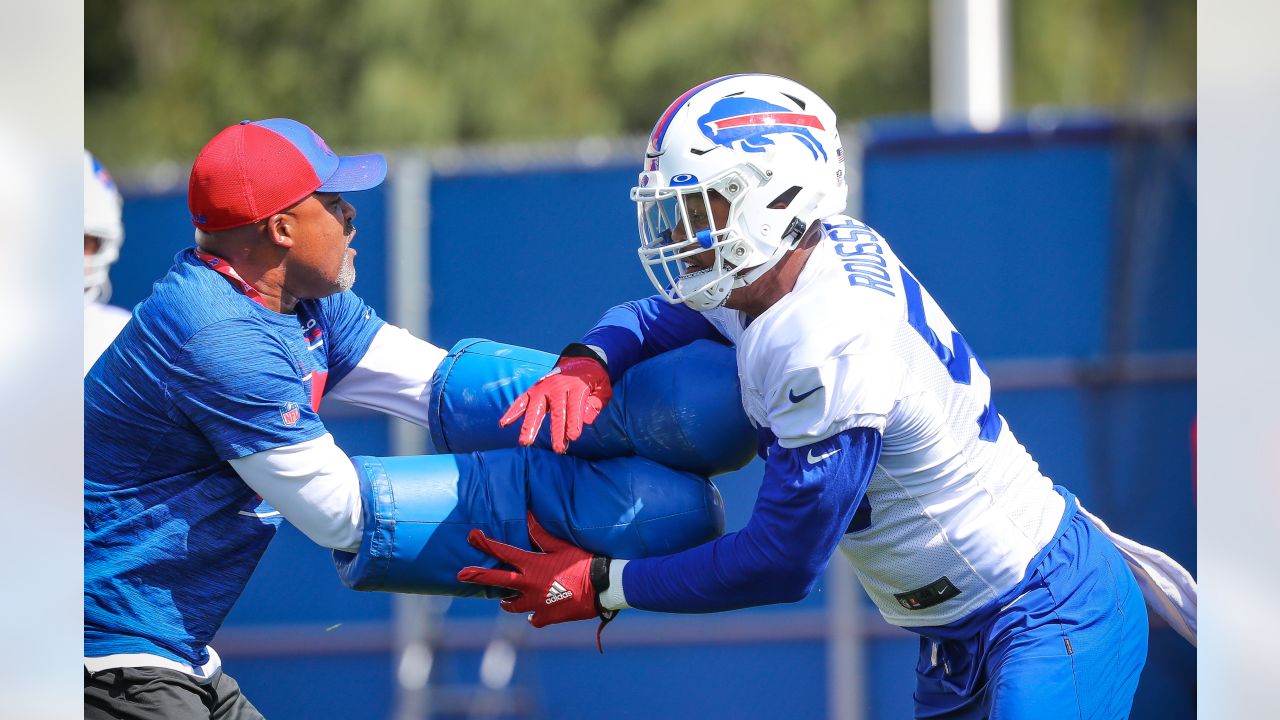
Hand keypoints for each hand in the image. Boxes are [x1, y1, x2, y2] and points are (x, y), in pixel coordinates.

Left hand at [457, 511, 606, 627]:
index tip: (471, 536)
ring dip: (507, 601)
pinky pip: (532, 618)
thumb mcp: (562, 546)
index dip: (485, 543)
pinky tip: (534, 612)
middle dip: (477, 575)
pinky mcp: (546, 617)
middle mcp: (528, 585)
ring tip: (506, 599)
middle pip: (496, 580)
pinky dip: (532, 614)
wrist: (602, 586)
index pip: (503, 551)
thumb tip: (527, 514)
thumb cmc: (583, 562)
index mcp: (531, 565)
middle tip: (460, 574)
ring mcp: (535, 603)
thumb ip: (541, 534)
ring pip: (510, 606)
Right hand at [498, 352, 611, 452]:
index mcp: (577, 387)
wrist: (580, 361)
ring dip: (530, 426)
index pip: (575, 406)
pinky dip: (512, 412)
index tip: (573, 437)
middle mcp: (558, 387)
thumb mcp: (603, 388)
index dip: (574, 422)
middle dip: (556, 431)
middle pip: (556, 411)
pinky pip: (521, 401)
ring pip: (535, 408)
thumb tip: (586, 419)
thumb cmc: (594, 380)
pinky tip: (503, 424)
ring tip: (525, 442)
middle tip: (558, 449)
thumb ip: (596, 403)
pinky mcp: (534, 389)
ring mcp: (543, 388)